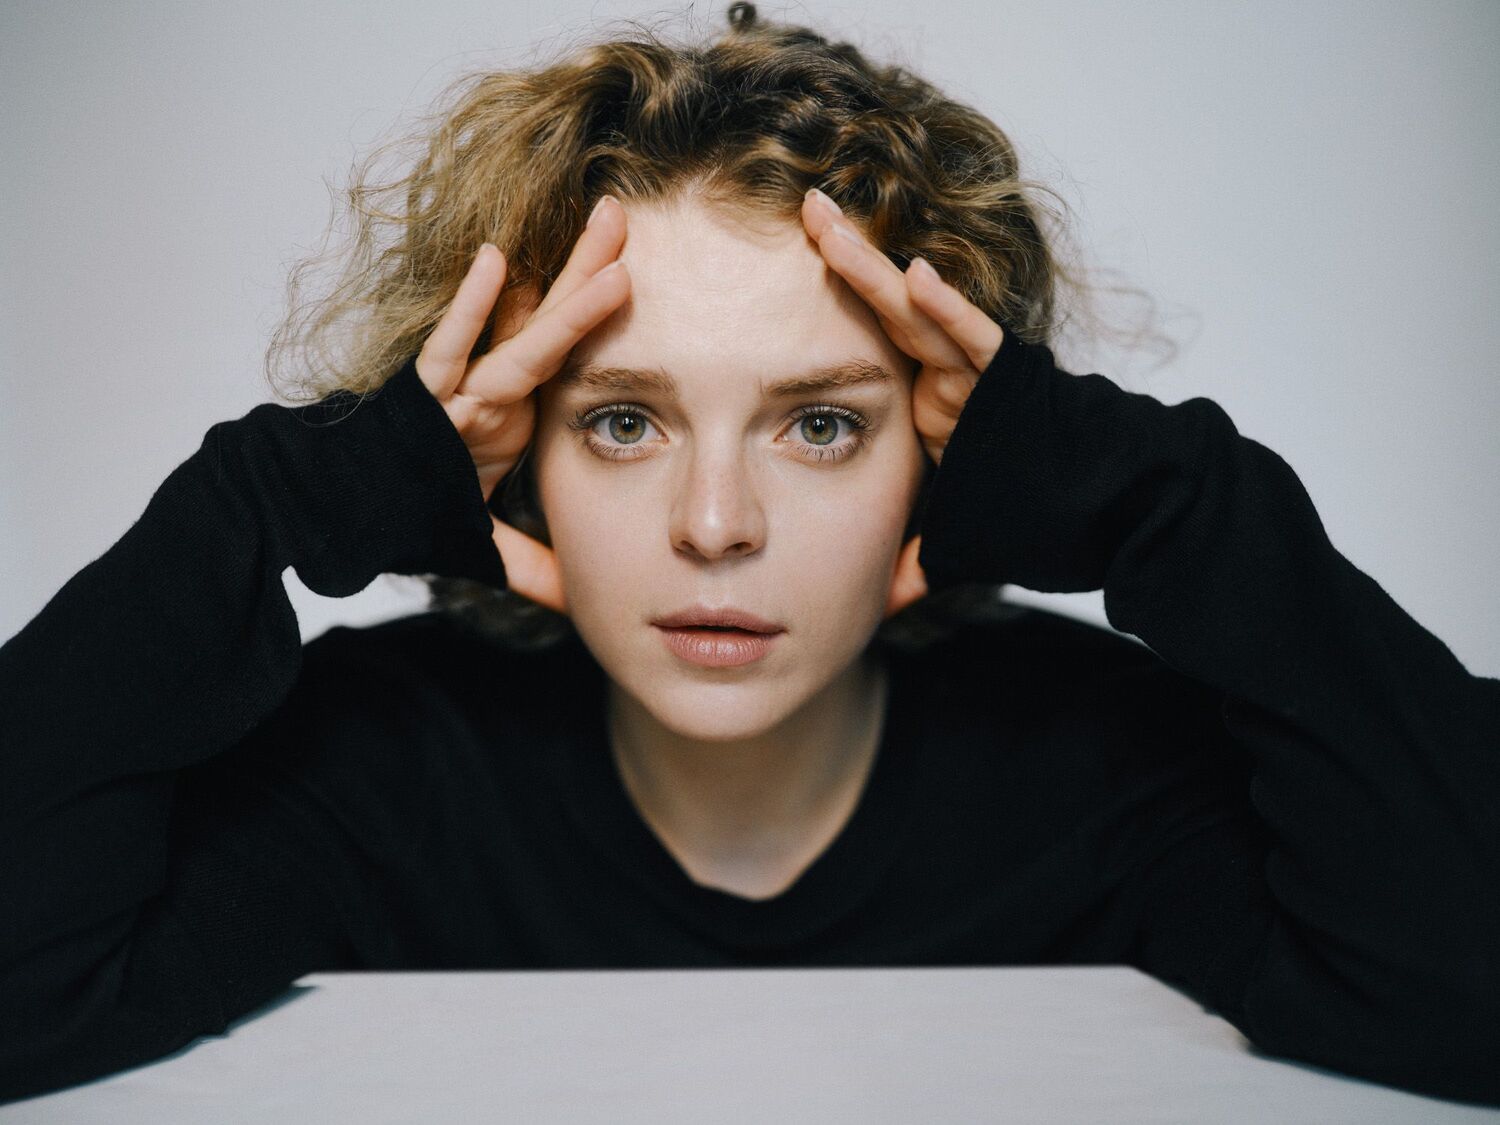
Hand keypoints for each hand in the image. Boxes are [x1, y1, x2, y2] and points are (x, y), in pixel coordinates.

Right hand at [414, 197, 631, 606]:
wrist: (337, 514)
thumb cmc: (407, 509)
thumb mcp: (486, 544)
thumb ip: (532, 566)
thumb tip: (578, 601)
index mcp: (507, 410)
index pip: (562, 353)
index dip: (599, 315)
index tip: (639, 272)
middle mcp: (488, 389)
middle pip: (551, 321)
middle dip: (590, 269)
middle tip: (627, 215)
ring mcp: (457, 389)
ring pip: (519, 327)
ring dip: (563, 280)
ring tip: (607, 228)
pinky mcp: (420, 400)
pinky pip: (447, 349)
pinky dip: (471, 308)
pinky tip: (495, 261)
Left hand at [800, 188, 1004, 613]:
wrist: (1115, 515)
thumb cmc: (1038, 516)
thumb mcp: (955, 539)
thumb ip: (914, 560)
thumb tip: (877, 603)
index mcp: (932, 400)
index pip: (872, 339)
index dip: (834, 301)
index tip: (786, 269)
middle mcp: (951, 379)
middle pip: (887, 308)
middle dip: (844, 256)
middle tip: (802, 206)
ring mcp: (979, 377)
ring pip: (921, 312)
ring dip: (875, 268)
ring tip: (829, 222)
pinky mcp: (1015, 384)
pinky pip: (978, 343)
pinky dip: (950, 311)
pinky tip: (918, 276)